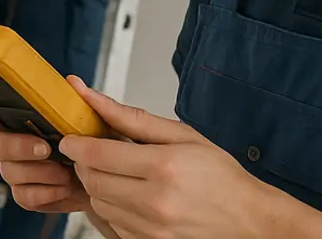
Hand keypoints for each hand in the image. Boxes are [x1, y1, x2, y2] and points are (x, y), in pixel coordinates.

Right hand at [0, 91, 90, 215]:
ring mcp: (16, 169)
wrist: (110, 178)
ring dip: (40, 172)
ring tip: (67, 170)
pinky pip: (23, 195)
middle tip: (44, 148)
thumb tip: (72, 81)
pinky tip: (65, 186)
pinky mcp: (26, 193)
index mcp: (20, 117)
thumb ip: (81, 102)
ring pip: (9, 172)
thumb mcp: (95, 118)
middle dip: (17, 146)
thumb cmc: (97, 143)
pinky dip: (47, 192)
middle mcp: (11, 142)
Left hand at [59, 76, 273, 238]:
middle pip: (93, 180)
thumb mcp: (182, 136)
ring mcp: (153, 230)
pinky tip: (131, 196)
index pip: (97, 155)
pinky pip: (113, 224)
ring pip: (99, 204)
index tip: (72, 138)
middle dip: (86, 163)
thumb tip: (90, 96)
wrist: (249, 220)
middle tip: (95, 152)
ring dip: (99, 185)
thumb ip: (131, 118)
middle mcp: (156, 203)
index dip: (76, 144)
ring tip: (118, 173)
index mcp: (164, 167)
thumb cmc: (220, 175)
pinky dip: (114, 208)